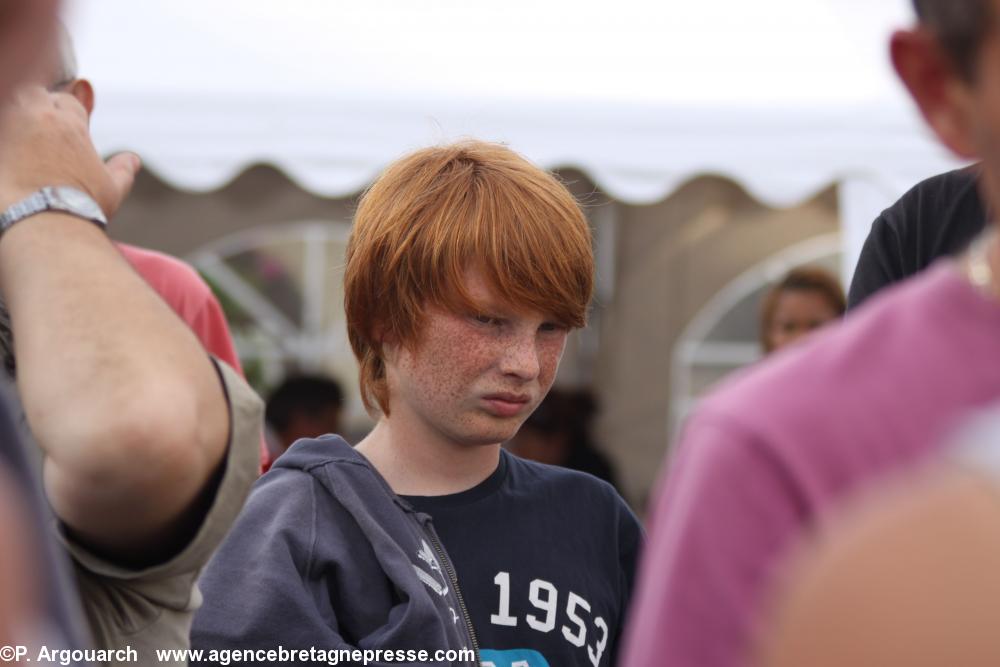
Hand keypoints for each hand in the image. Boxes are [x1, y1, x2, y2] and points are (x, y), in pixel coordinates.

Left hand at [0, 87, 139, 217]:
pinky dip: (6, 139)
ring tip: (25, 146)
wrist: (44, 224)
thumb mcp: (113, 188)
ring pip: (11, 105)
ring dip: (17, 120)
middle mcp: (38, 116)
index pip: (67, 100)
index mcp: (70, 123)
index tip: (64, 132)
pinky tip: (11, 157)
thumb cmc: (81, 208)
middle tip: (40, 134)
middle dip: (39, 106)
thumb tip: (133, 160)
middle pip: (34, 94)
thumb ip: (123, 169)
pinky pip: (1, 133)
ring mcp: (8, 127)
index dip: (67, 113)